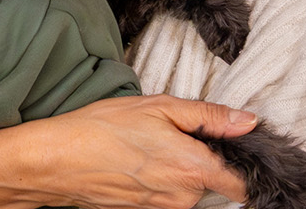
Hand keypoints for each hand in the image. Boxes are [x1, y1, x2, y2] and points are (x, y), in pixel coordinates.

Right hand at [12, 95, 257, 208]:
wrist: (56, 160)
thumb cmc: (104, 128)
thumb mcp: (161, 107)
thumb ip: (210, 117)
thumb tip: (248, 121)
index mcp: (192, 168)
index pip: (242, 184)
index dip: (248, 166)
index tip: (241, 149)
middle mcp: (182, 197)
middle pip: (216, 183)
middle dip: (207, 160)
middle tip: (182, 134)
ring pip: (191, 190)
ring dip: (184, 170)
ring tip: (155, 145)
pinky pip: (169, 197)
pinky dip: (164, 180)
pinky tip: (142, 160)